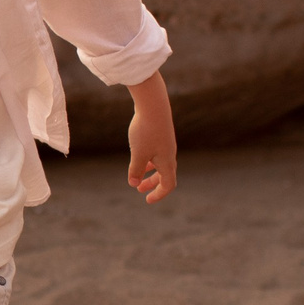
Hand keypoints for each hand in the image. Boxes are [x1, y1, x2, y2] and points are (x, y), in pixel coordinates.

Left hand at [125, 72, 176, 204]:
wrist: (153, 104)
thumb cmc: (145, 131)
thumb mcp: (138, 153)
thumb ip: (135, 170)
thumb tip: (134, 184)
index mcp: (167, 162)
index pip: (168, 184)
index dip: (159, 194)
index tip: (147, 200)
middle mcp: (169, 154)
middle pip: (165, 175)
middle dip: (152, 184)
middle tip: (139, 190)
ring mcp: (166, 144)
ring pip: (160, 163)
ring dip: (150, 172)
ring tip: (137, 175)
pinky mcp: (161, 135)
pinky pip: (157, 153)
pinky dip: (149, 160)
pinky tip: (138, 155)